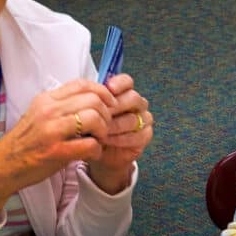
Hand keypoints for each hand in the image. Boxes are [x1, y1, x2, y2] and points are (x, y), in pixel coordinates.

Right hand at [0, 78, 116, 221]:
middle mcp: (49, 111)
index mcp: (47, 99)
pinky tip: (92, 154)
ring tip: (99, 139)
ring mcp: (52, 130)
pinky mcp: (56, 151)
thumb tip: (92, 99)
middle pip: (93, 100)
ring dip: (103, 130)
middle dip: (106, 114)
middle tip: (104, 126)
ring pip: (93, 118)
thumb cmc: (27, 142)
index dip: (102, 92)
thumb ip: (62, 105)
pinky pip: (90, 144)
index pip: (82, 84)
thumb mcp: (40, 114)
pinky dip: (97, 150)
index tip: (108, 104)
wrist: (4, 165)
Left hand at [86, 73, 153, 193]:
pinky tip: (107, 140)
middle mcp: (137, 104)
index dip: (119, 83)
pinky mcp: (145, 135)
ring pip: (133, 118)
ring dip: (114, 126)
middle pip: (133, 98)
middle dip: (115, 107)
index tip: (109, 88)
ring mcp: (144, 119)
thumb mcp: (89, 113)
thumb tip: (89, 92)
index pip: (127, 81)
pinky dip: (120, 138)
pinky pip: (137, 135)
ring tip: (99, 131)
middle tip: (100, 114)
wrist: (98, 153)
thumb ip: (93, 100)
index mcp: (124, 92)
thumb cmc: (93, 129)